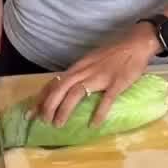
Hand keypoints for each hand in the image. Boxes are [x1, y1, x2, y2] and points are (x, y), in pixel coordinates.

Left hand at [35, 24, 160, 127]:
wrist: (136, 43)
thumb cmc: (114, 53)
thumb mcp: (91, 61)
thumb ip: (80, 73)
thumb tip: (67, 89)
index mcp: (78, 67)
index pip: (54, 82)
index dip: (41, 97)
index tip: (31, 112)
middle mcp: (85, 71)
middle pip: (60, 88)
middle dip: (48, 105)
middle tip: (43, 121)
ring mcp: (100, 76)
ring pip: (76, 93)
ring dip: (64, 109)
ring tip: (58, 124)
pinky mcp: (116, 82)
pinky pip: (106, 99)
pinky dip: (98, 112)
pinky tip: (93, 124)